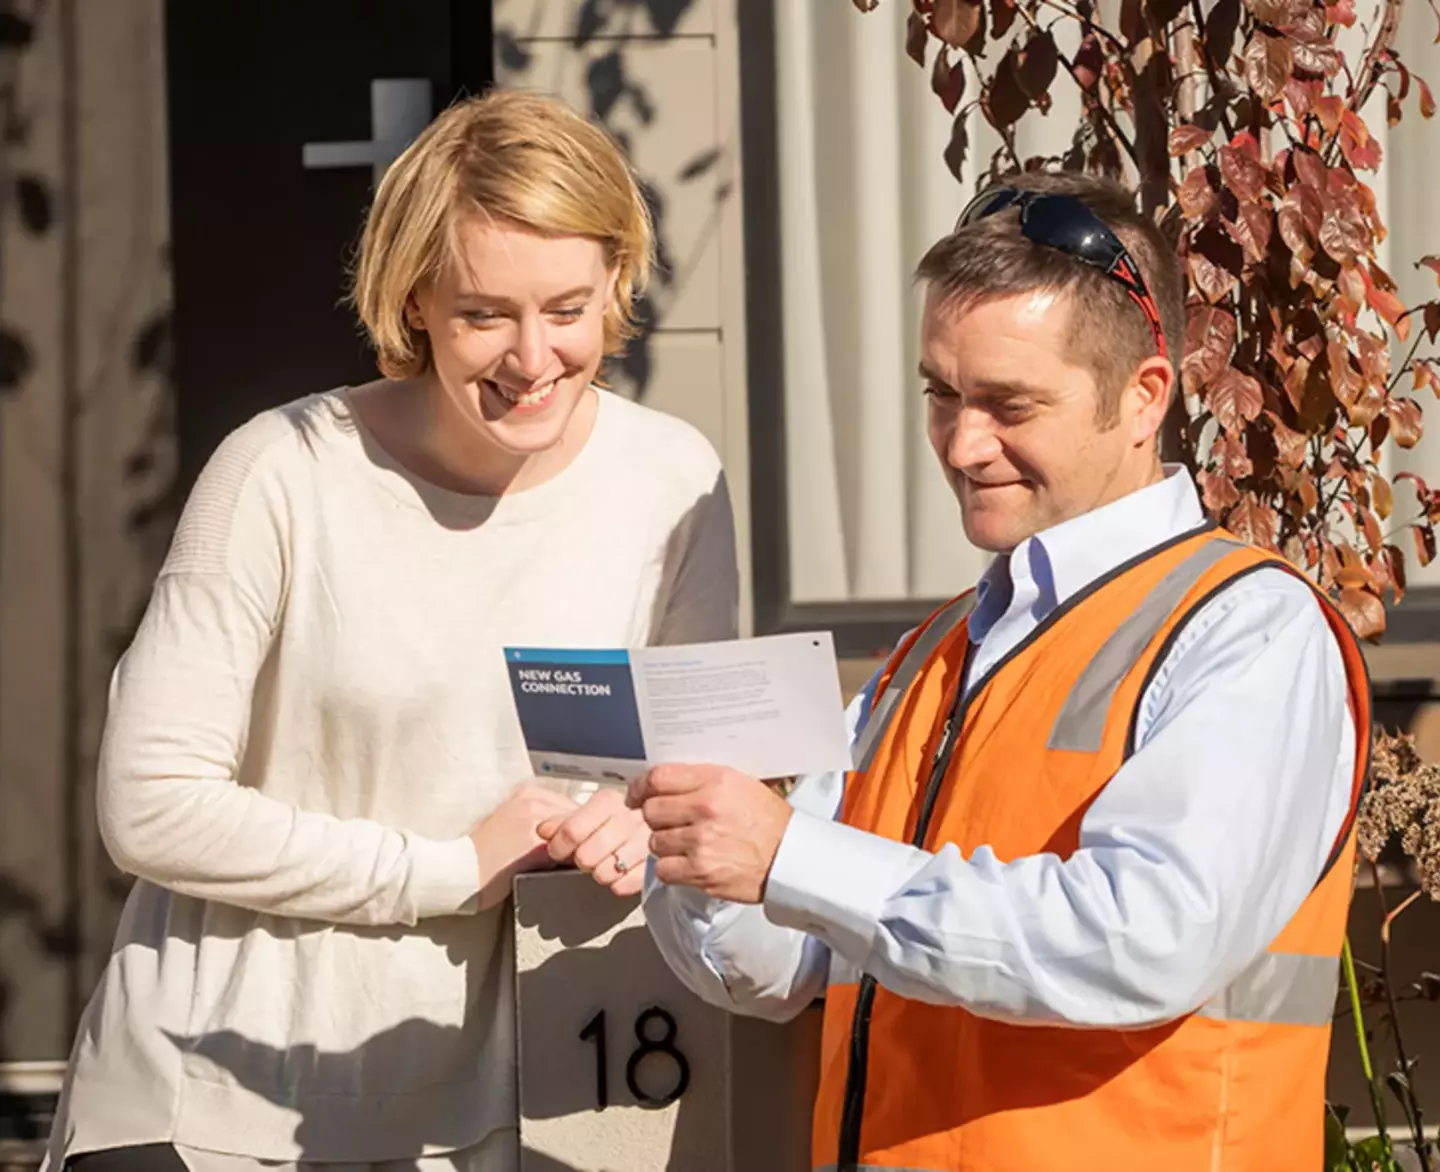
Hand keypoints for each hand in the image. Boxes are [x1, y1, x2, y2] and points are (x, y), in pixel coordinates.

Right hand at [468, 782, 579, 910]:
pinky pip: (567, 854)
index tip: (586, 842)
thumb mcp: (513, 820)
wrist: (460, 869)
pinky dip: (572, 864)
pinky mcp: (534, 845)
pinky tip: (567, 873)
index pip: (574, 806)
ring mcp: (534, 820)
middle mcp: (533, 799)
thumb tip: (579, 830)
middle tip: (588, 856)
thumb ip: (543, 820)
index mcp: (529, 791)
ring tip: (579, 866)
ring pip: (577, 835)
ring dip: (582, 851)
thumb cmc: (485, 852)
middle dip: (587, 837)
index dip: (584, 828)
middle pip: (579, 818)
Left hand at [537, 787, 649, 897]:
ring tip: (602, 864)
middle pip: (586, 856)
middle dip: (580, 860)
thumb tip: (543, 829)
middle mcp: (630, 818)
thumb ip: (561, 822)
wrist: (653, 826)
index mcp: (609, 801)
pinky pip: (623, 885)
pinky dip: (616, 884)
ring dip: (598, 873)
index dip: (558, 846)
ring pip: (604, 873)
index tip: (556, 850)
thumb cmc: (609, 822)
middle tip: (585, 857)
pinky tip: (618, 874)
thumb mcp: (584, 814)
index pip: (573, 830)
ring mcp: (646, 842)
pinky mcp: (655, 865)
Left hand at [627, 765, 792, 903]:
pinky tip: (687, 863)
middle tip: (668, 822)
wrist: (791, 858)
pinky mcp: (700, 871)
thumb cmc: (769, 822)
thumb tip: (665, 780)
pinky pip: (663, 869)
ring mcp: (701, 842)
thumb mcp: (741, 784)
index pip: (658, 778)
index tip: (635, 795)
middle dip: (655, 817)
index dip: (639, 787)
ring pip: (654, 841)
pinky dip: (671, 868)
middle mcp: (706, 808)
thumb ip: (703, 779)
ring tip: (686, 844)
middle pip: (651, 810)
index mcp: (716, 781)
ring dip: (665, 844)